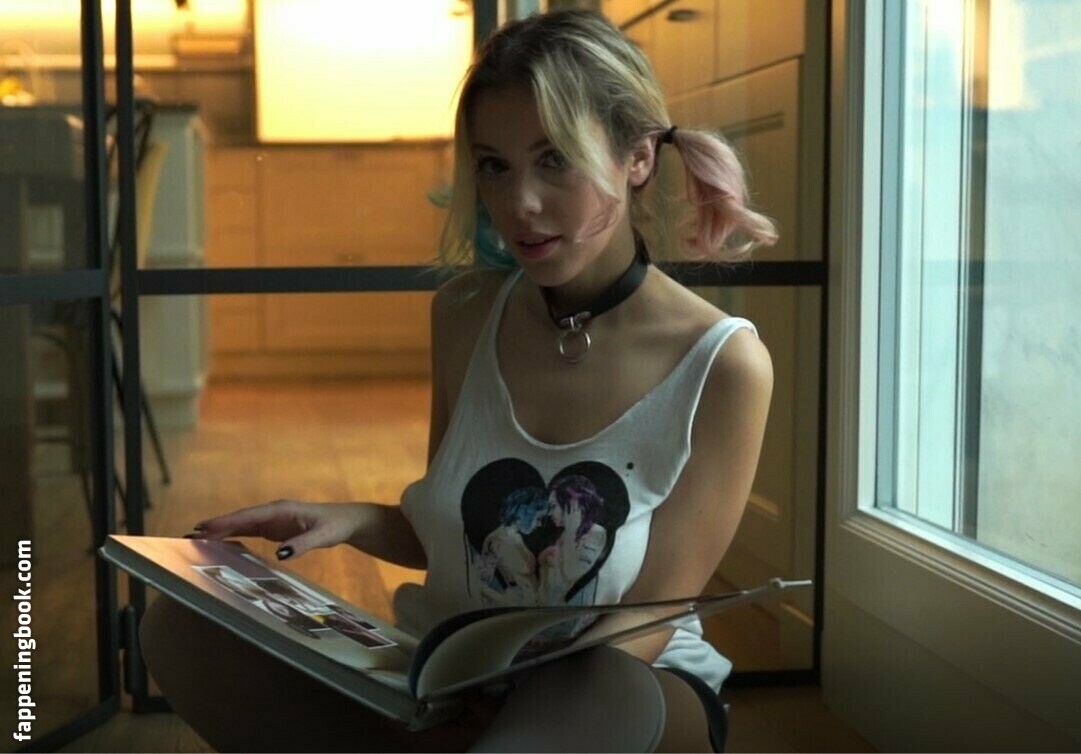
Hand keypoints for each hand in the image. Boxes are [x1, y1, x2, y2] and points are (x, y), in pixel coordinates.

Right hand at [191, 500, 367, 560]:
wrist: (347, 521)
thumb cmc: (336, 526)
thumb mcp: (323, 536)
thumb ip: (302, 544)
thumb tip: (281, 554)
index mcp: (281, 510)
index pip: (248, 516)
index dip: (226, 521)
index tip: (205, 527)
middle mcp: (272, 512)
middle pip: (239, 520)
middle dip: (215, 527)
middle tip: (190, 537)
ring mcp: (272, 520)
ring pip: (241, 525)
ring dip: (220, 532)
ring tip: (197, 540)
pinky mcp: (273, 529)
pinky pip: (248, 532)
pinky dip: (232, 536)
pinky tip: (219, 544)